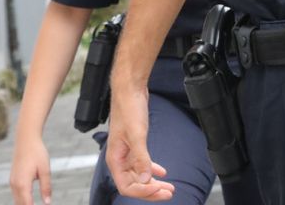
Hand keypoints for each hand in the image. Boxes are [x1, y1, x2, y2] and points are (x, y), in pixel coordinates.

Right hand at [8, 135, 51, 204]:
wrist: (26, 140)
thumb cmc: (37, 153)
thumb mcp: (45, 170)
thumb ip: (46, 187)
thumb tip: (48, 203)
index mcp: (23, 184)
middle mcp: (15, 185)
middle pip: (20, 204)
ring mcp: (12, 182)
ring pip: (17, 200)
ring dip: (24, 204)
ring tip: (34, 204)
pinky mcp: (13, 179)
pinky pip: (16, 194)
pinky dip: (22, 200)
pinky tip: (29, 201)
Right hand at [105, 83, 172, 199]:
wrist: (130, 91)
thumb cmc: (129, 110)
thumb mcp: (137, 135)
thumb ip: (141, 158)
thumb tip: (146, 179)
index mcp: (115, 160)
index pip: (127, 186)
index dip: (143, 192)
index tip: (159, 190)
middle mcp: (119, 159)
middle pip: (134, 184)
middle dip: (151, 191)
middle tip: (169, 193)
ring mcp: (127, 152)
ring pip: (140, 175)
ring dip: (154, 182)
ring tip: (169, 187)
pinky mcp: (135, 145)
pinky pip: (142, 163)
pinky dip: (153, 169)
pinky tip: (163, 172)